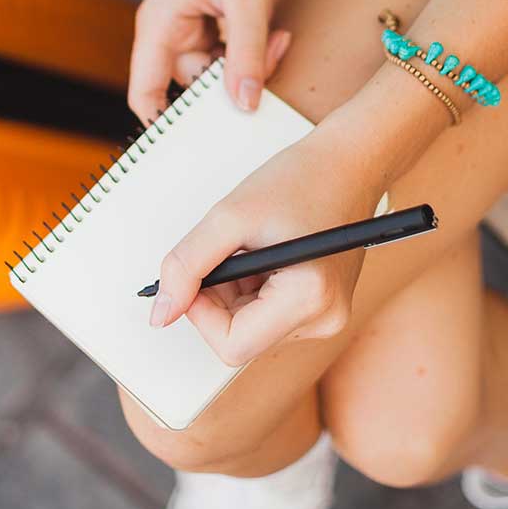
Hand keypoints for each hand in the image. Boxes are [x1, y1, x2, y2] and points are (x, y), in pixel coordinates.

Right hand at [128, 0, 287, 123]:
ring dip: (249, 65)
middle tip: (266, 69)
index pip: (144, 94)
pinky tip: (275, 30)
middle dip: (230, 84)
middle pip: (191, 86)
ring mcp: (190, 27)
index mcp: (158, 25)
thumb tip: (243, 106)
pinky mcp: (212, 22)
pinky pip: (231, 53)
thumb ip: (246, 56)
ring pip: (217, 72)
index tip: (194, 150)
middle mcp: (168, 31)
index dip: (161, 127)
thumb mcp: (247, 0)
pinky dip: (254, 50)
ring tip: (276, 36)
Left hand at [148, 125, 385, 366]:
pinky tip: (264, 251)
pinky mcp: (322, 307)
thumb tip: (160, 313)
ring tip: (251, 244)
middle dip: (219, 297)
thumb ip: (186, 266)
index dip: (200, 313)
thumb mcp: (229, 218)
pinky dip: (252, 286)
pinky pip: (267, 314)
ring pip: (250, 326)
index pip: (231, 346)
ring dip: (234, 290)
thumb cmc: (299, 180)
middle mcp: (324, 320)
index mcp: (309, 301)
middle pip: (240, 338)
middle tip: (227, 248)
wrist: (347, 163)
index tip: (197, 273)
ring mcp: (326, 316)